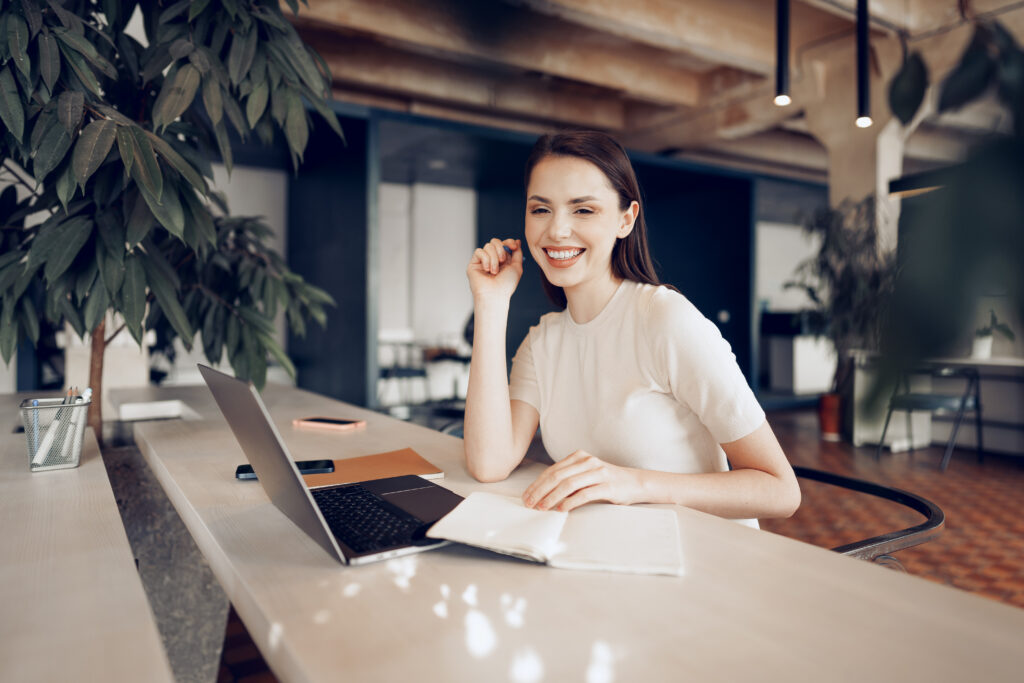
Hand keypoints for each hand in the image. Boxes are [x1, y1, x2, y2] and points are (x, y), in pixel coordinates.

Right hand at [467, 238, 522, 302]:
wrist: (495, 295)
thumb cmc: (506, 285)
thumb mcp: (517, 267)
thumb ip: (518, 253)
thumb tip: (517, 241)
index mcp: (503, 260)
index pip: (504, 243)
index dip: (509, 242)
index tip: (514, 247)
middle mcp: (492, 259)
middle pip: (495, 241)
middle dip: (501, 249)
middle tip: (503, 261)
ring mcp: (483, 261)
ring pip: (488, 246)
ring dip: (494, 258)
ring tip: (494, 271)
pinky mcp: (474, 263)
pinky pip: (479, 251)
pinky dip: (485, 260)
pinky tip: (487, 270)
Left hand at [522, 450, 645, 511]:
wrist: (635, 483)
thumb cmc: (606, 481)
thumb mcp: (586, 474)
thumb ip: (568, 478)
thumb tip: (542, 493)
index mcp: (579, 456)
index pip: (552, 470)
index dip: (537, 484)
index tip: (527, 496)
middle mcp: (588, 461)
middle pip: (557, 476)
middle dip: (540, 491)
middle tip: (529, 503)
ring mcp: (598, 473)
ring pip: (568, 484)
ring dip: (552, 497)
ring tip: (542, 507)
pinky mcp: (608, 486)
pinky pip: (584, 494)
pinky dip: (570, 502)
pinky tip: (561, 509)